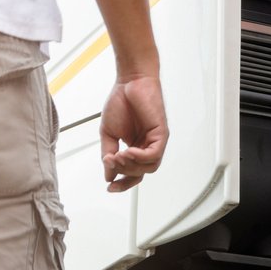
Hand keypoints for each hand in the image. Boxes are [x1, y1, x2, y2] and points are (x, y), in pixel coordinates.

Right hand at [100, 75, 167, 192]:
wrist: (130, 81)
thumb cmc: (121, 101)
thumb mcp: (108, 133)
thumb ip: (108, 154)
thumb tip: (108, 174)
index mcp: (135, 147)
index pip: (133, 173)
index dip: (123, 183)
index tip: (110, 187)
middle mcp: (147, 146)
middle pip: (140, 173)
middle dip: (123, 171)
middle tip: (111, 161)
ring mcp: (156, 140)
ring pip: (149, 167)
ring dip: (132, 165)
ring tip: (119, 156)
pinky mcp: (162, 134)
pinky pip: (154, 154)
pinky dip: (141, 156)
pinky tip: (128, 151)